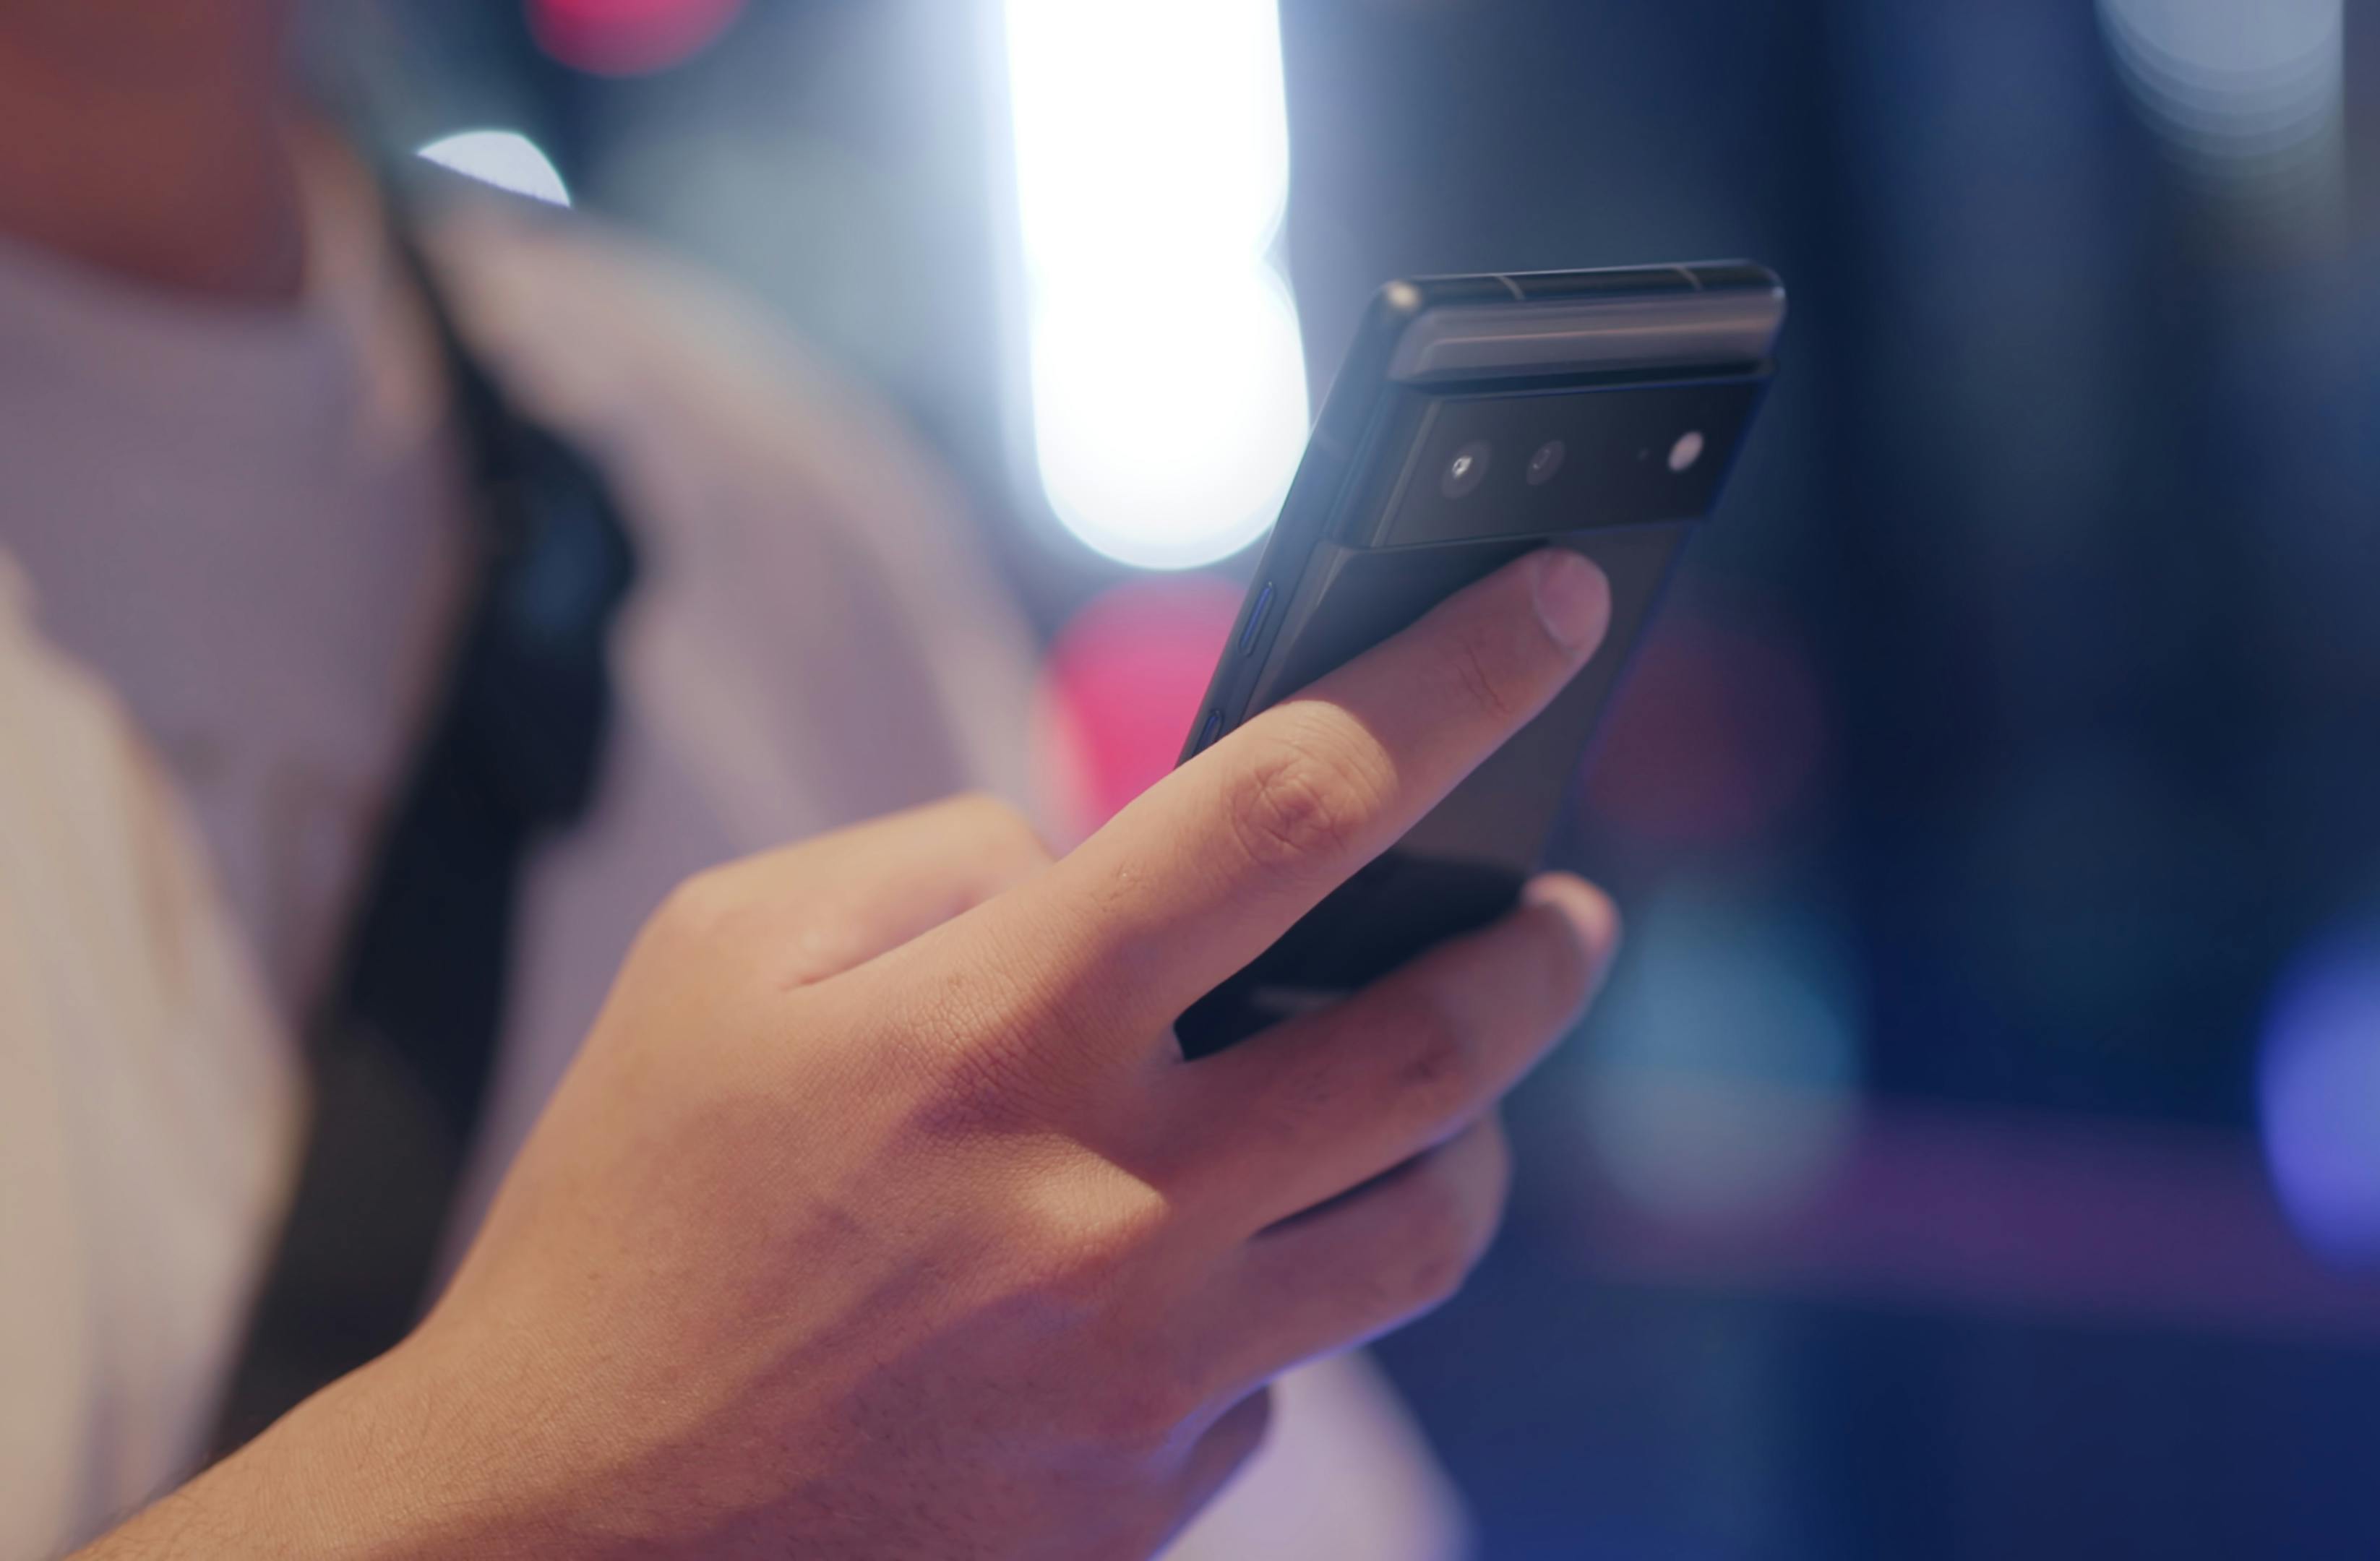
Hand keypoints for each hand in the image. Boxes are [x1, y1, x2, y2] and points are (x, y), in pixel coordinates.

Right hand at [103, 550, 1618, 1560]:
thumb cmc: (637, 1214)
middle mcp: (1110, 1201)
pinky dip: (1279, 1284)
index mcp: (1002, 1028)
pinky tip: (1211, 1257)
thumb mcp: (724, 957)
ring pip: (1429, 1225)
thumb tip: (1109, 856)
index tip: (1560, 601)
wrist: (566, 1530)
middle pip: (1441, 1042)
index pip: (1297, 802)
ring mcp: (1148, 1370)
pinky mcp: (1149, 1494)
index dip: (1458, 677)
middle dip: (1544, 951)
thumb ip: (946, 862)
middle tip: (1565, 910)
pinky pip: (1292, 1358)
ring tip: (1451, 1086)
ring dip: (1473, 1132)